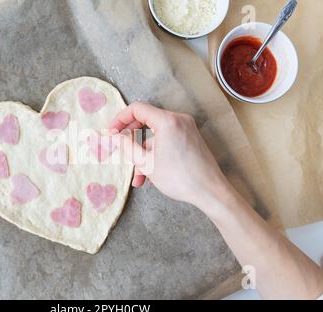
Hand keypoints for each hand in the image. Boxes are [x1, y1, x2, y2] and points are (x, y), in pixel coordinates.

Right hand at [109, 102, 229, 211]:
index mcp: (167, 121)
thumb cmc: (179, 178)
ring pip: (156, 136)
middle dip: (130, 139)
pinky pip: (167, 141)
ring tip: (138, 178)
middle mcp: (179, 119)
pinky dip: (157, 154)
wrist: (211, 192)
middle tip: (118, 150)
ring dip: (144, 155)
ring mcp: (187, 128)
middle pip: (146, 121)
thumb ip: (125, 146)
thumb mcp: (145, 163)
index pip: (137, 109)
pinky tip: (150, 176)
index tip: (111, 133)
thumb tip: (112, 137)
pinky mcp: (191, 138)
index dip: (120, 119)